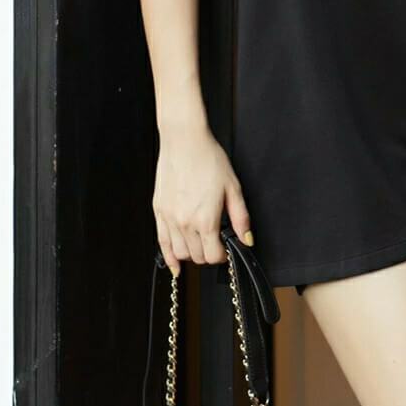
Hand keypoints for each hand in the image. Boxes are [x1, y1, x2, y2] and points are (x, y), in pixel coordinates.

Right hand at [152, 121, 252, 276]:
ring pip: (180, 253)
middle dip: (209, 253)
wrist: (184, 141)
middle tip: (216, 242)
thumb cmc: (209, 159)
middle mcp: (185, 222)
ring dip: (192, 254)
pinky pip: (162, 243)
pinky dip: (169, 257)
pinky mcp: (159, 212)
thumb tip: (246, 239)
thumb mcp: (233, 187)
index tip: (226, 247)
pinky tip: (175, 264)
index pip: (213, 256)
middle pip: (197, 257)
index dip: (222, 255)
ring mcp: (170, 218)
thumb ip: (240, 218)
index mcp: (206, 219)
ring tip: (200, 242)